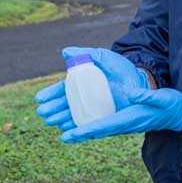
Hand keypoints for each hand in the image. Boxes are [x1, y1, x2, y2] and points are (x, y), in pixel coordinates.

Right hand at [34, 47, 148, 132]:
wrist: (142, 82)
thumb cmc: (122, 69)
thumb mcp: (103, 57)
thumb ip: (85, 54)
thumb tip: (65, 52)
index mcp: (84, 83)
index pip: (63, 90)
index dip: (51, 94)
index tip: (39, 99)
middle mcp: (87, 98)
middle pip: (65, 104)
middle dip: (53, 109)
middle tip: (42, 113)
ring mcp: (94, 109)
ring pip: (73, 116)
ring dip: (61, 119)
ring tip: (51, 121)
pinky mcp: (104, 119)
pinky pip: (87, 126)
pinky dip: (76, 129)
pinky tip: (65, 130)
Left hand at [61, 87, 181, 143]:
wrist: (178, 114)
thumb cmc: (170, 106)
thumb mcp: (162, 98)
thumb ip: (148, 96)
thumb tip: (132, 93)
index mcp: (128, 119)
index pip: (102, 126)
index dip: (84, 131)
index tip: (69, 135)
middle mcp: (122, 124)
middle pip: (96, 130)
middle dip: (79, 134)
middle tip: (62, 136)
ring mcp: (123, 124)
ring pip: (99, 128)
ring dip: (83, 131)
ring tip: (66, 131)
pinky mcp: (124, 120)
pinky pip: (104, 124)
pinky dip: (92, 125)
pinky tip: (83, 121)